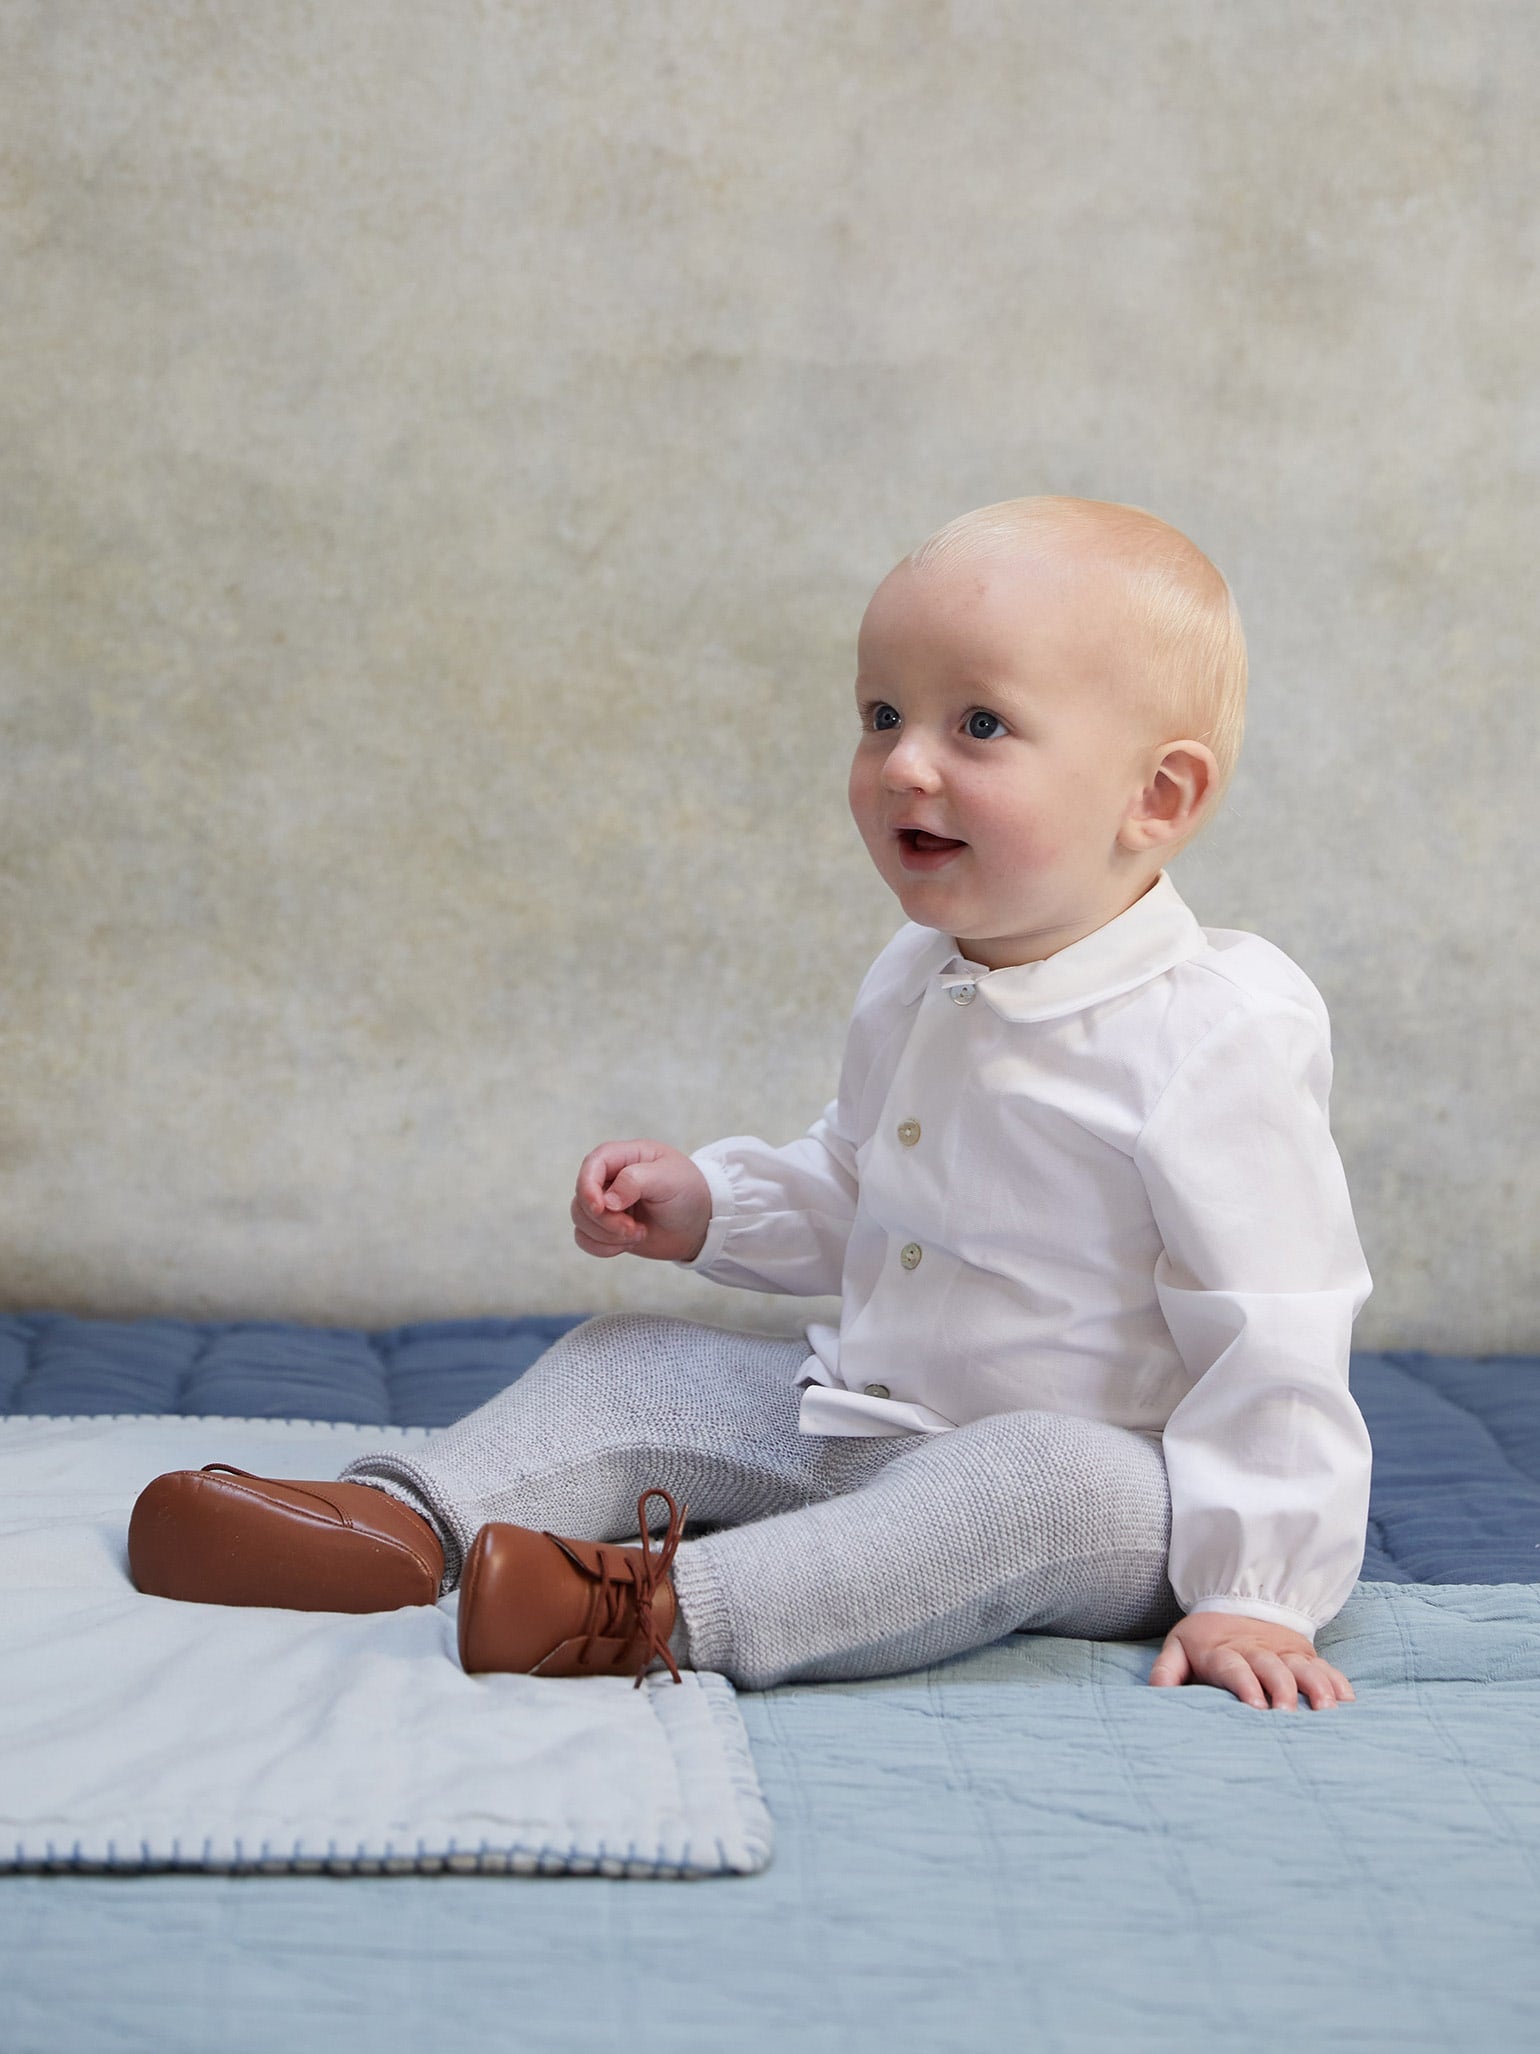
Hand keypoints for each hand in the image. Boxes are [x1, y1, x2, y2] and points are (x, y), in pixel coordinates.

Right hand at [571, 1139, 712, 1263]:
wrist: (701, 1225)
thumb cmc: (689, 1192)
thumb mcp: (669, 1178)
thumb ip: (635, 1181)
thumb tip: (607, 1201)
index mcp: (624, 1156)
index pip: (592, 1165)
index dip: (588, 1186)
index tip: (600, 1208)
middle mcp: (610, 1178)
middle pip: (582, 1197)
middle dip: (604, 1220)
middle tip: (634, 1229)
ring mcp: (606, 1204)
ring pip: (580, 1220)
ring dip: (606, 1234)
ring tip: (638, 1234)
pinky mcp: (607, 1227)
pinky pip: (585, 1239)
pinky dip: (602, 1247)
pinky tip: (628, 1243)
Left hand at [1148, 1610, 1355, 1710]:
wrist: (1235, 1597)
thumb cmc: (1205, 1637)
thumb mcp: (1179, 1647)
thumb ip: (1166, 1671)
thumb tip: (1156, 1695)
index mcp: (1223, 1651)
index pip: (1234, 1667)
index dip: (1245, 1685)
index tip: (1255, 1707)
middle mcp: (1256, 1650)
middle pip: (1272, 1669)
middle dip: (1282, 1691)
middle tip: (1289, 1716)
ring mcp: (1283, 1651)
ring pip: (1303, 1667)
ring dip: (1315, 1687)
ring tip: (1326, 1710)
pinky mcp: (1304, 1653)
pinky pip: (1325, 1667)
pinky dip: (1337, 1683)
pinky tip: (1348, 1702)